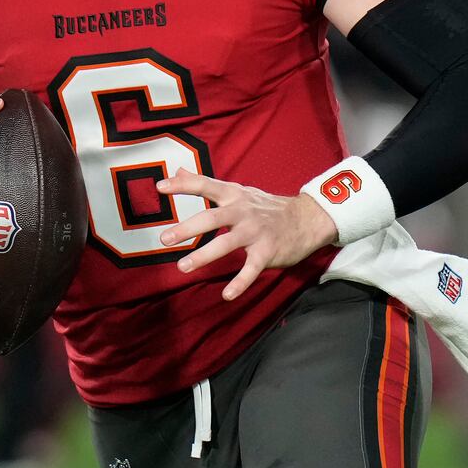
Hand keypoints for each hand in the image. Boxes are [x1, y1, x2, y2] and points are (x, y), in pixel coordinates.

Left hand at [156, 170, 339, 300]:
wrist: (307, 219)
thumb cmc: (266, 207)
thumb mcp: (238, 191)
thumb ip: (207, 184)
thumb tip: (177, 171)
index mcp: (234, 195)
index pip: (205, 185)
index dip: (183, 185)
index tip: (160, 187)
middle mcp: (243, 211)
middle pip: (212, 217)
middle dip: (187, 228)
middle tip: (164, 238)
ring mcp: (255, 232)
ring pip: (227, 244)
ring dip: (204, 256)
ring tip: (182, 267)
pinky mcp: (267, 252)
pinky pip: (251, 269)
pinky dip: (240, 283)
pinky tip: (226, 296)